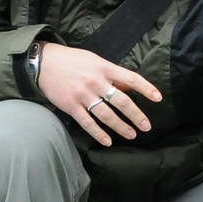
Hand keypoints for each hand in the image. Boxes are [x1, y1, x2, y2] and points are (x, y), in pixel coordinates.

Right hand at [34, 42, 162, 145]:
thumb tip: (130, 86)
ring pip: (107, 115)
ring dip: (121, 127)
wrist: (44, 62)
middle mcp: (96, 81)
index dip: (146, 88)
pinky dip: (98, 133)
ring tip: (131, 134)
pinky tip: (108, 141)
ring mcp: (83, 94)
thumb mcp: (95, 61)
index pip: (131, 78)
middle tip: (146, 126)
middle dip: (136, 115)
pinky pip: (87, 122)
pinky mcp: (71, 105)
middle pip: (122, 101)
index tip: (158, 98)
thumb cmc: (72, 60)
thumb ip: (112, 74)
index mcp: (104, 68)